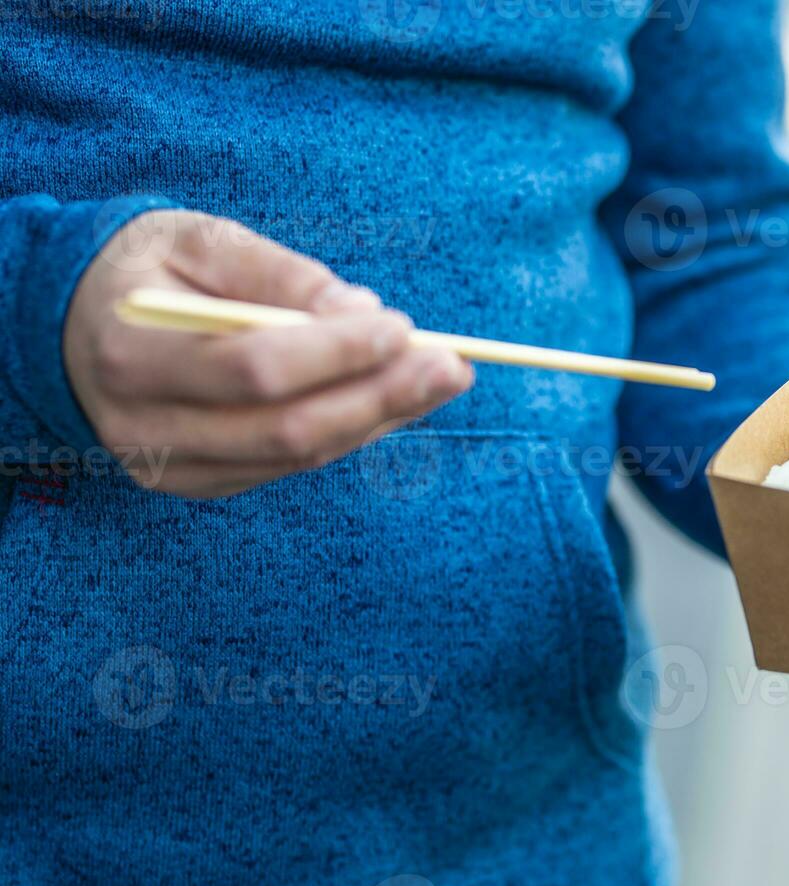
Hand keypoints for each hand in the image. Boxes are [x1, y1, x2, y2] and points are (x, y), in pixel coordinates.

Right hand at [64, 210, 472, 496]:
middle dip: (379, 397)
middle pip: (286, 428)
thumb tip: (361, 310)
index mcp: (132, 353)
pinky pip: (291, 465)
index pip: (252, 367)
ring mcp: (172, 466)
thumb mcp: (202, 241)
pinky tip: (394, 400)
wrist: (78, 324)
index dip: (335, 353)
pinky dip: (351, 432)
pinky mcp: (200, 483)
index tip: (401, 326)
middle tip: (452, 365)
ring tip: (442, 379)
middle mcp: (145, 426)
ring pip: (298, 456)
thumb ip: (281, 274)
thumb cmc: (150, 267)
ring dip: (380, 418)